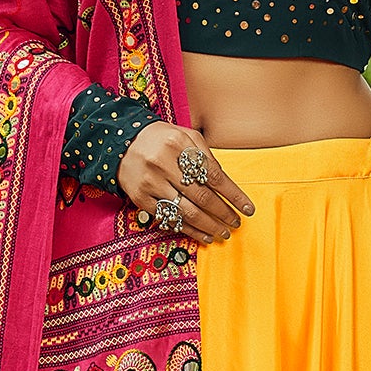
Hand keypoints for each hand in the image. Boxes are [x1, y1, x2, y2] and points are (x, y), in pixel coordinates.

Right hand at [116, 121, 253, 243]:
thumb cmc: (162, 139)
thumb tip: (226, 183)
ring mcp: (150, 182)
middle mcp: (163, 163)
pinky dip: (189, 229)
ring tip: (223, 232)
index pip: (214, 175)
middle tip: (235, 223)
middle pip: (202, 196)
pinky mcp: (140, 198)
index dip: (233, 195)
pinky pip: (169, 218)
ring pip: (187, 212)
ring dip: (209, 226)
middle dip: (223, 213)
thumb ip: (206, 156)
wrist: (122, 143)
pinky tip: (203, 234)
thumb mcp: (186, 136)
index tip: (247, 208)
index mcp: (179, 144)